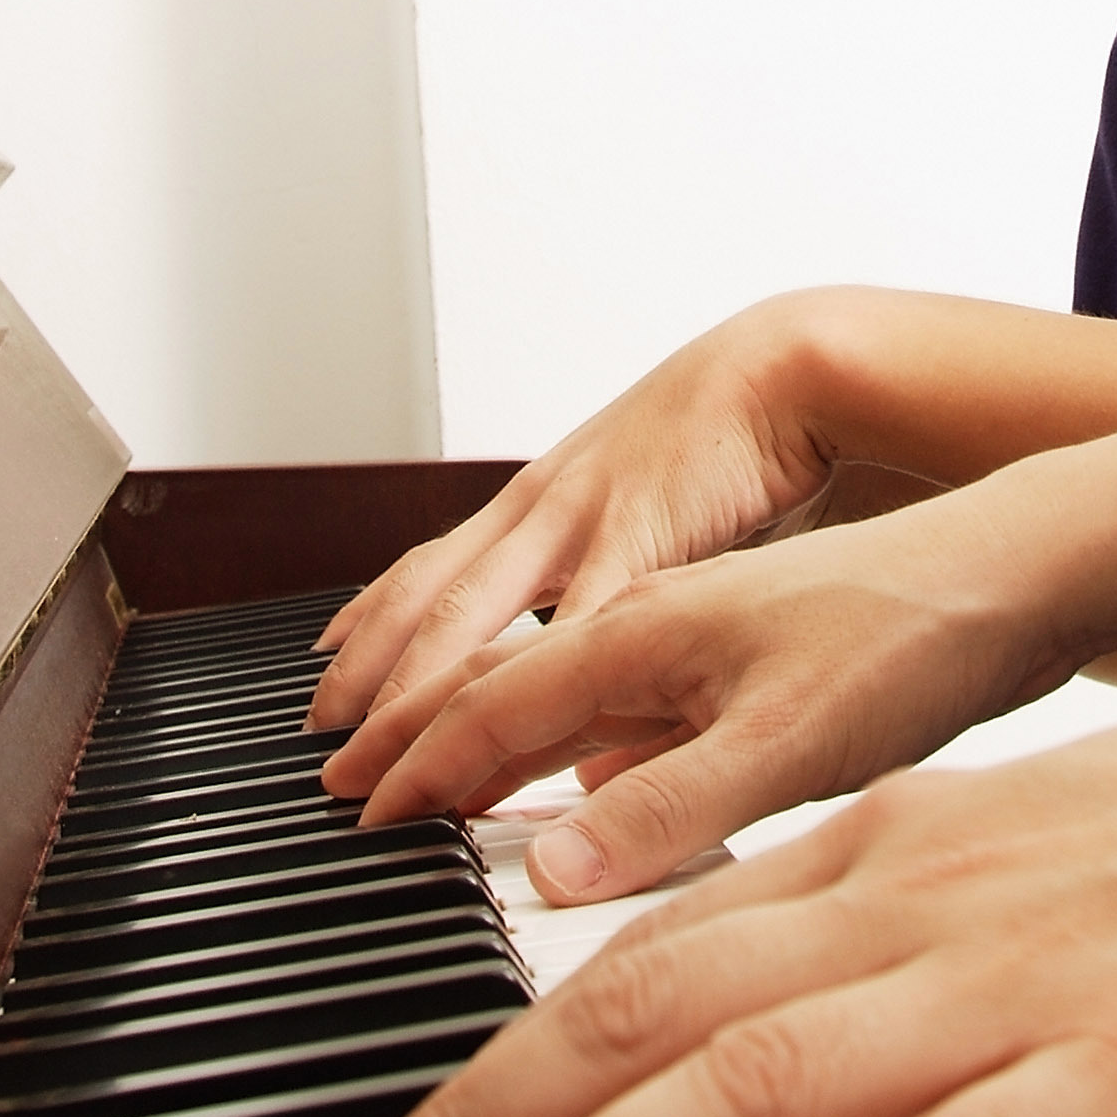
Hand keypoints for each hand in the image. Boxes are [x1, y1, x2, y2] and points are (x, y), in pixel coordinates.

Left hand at [307, 298, 855, 748]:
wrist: (795, 373)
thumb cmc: (732, 447)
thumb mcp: (653, 521)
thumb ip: (617, 590)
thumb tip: (595, 666)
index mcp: (543, 499)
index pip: (429, 567)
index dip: (371, 623)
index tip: (325, 671)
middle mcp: (543, 504)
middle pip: (429, 597)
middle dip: (369, 670)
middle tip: (322, 736)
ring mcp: (582, 514)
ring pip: (476, 609)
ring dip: (418, 681)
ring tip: (379, 744)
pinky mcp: (639, 530)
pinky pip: (573, 616)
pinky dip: (537, 678)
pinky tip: (511, 728)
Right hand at [324, 498, 1079, 896]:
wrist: (1031, 561)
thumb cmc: (923, 633)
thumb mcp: (796, 742)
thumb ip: (670, 806)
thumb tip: (550, 867)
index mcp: (643, 629)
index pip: (495, 704)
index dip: (424, 767)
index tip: (360, 816)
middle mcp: (654, 617)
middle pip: (498, 672)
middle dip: (412, 722)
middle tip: (336, 774)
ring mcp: (696, 629)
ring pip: (548, 667)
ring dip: (467, 702)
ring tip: (401, 726)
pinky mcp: (745, 653)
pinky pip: (609, 680)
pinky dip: (552, 711)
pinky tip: (570, 752)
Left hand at [368, 680, 1116, 1116]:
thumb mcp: (1067, 837)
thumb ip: (935, 906)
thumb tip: (831, 992)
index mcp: (917, 836)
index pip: (672, 930)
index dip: (527, 1022)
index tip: (437, 1108)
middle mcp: (936, 895)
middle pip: (662, 998)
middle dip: (499, 1104)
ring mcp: (1024, 985)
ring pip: (758, 1078)